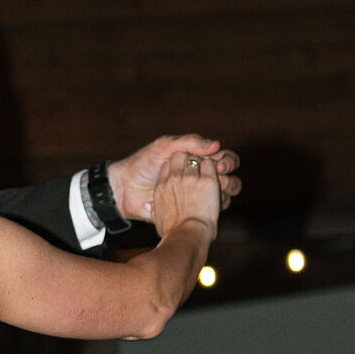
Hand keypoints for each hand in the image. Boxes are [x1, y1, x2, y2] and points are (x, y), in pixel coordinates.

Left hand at [109, 135, 240, 224]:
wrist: (125, 190)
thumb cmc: (144, 164)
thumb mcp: (164, 147)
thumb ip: (189, 143)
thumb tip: (216, 144)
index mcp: (197, 157)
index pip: (224, 157)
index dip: (227, 161)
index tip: (219, 165)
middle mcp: (200, 175)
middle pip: (228, 176)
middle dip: (227, 178)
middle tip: (217, 178)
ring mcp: (196, 193)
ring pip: (224, 194)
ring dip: (224, 193)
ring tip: (213, 194)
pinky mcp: (190, 209)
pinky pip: (211, 210)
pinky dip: (213, 208)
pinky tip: (203, 207)